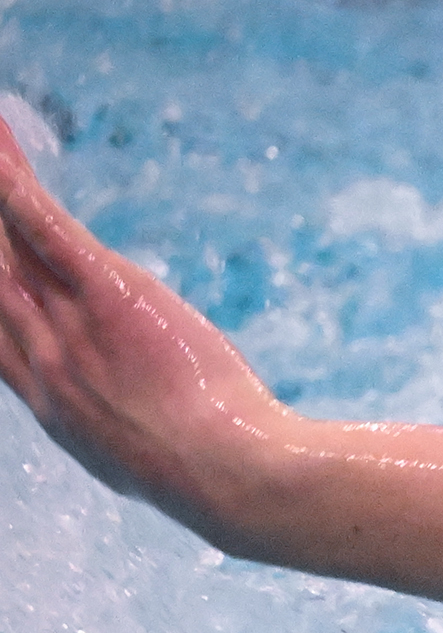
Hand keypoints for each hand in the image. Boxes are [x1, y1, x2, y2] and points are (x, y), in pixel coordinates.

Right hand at [0, 110, 291, 536]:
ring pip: (5, 247)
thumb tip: (122, 423)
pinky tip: (3, 154)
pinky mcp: (110, 299)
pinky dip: (19, 190)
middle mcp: (42, 359)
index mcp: (49, 400)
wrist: (230, 478)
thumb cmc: (206, 477)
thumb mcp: (137, 457)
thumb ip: (112, 424)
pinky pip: (49, 234)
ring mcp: (69, 329)